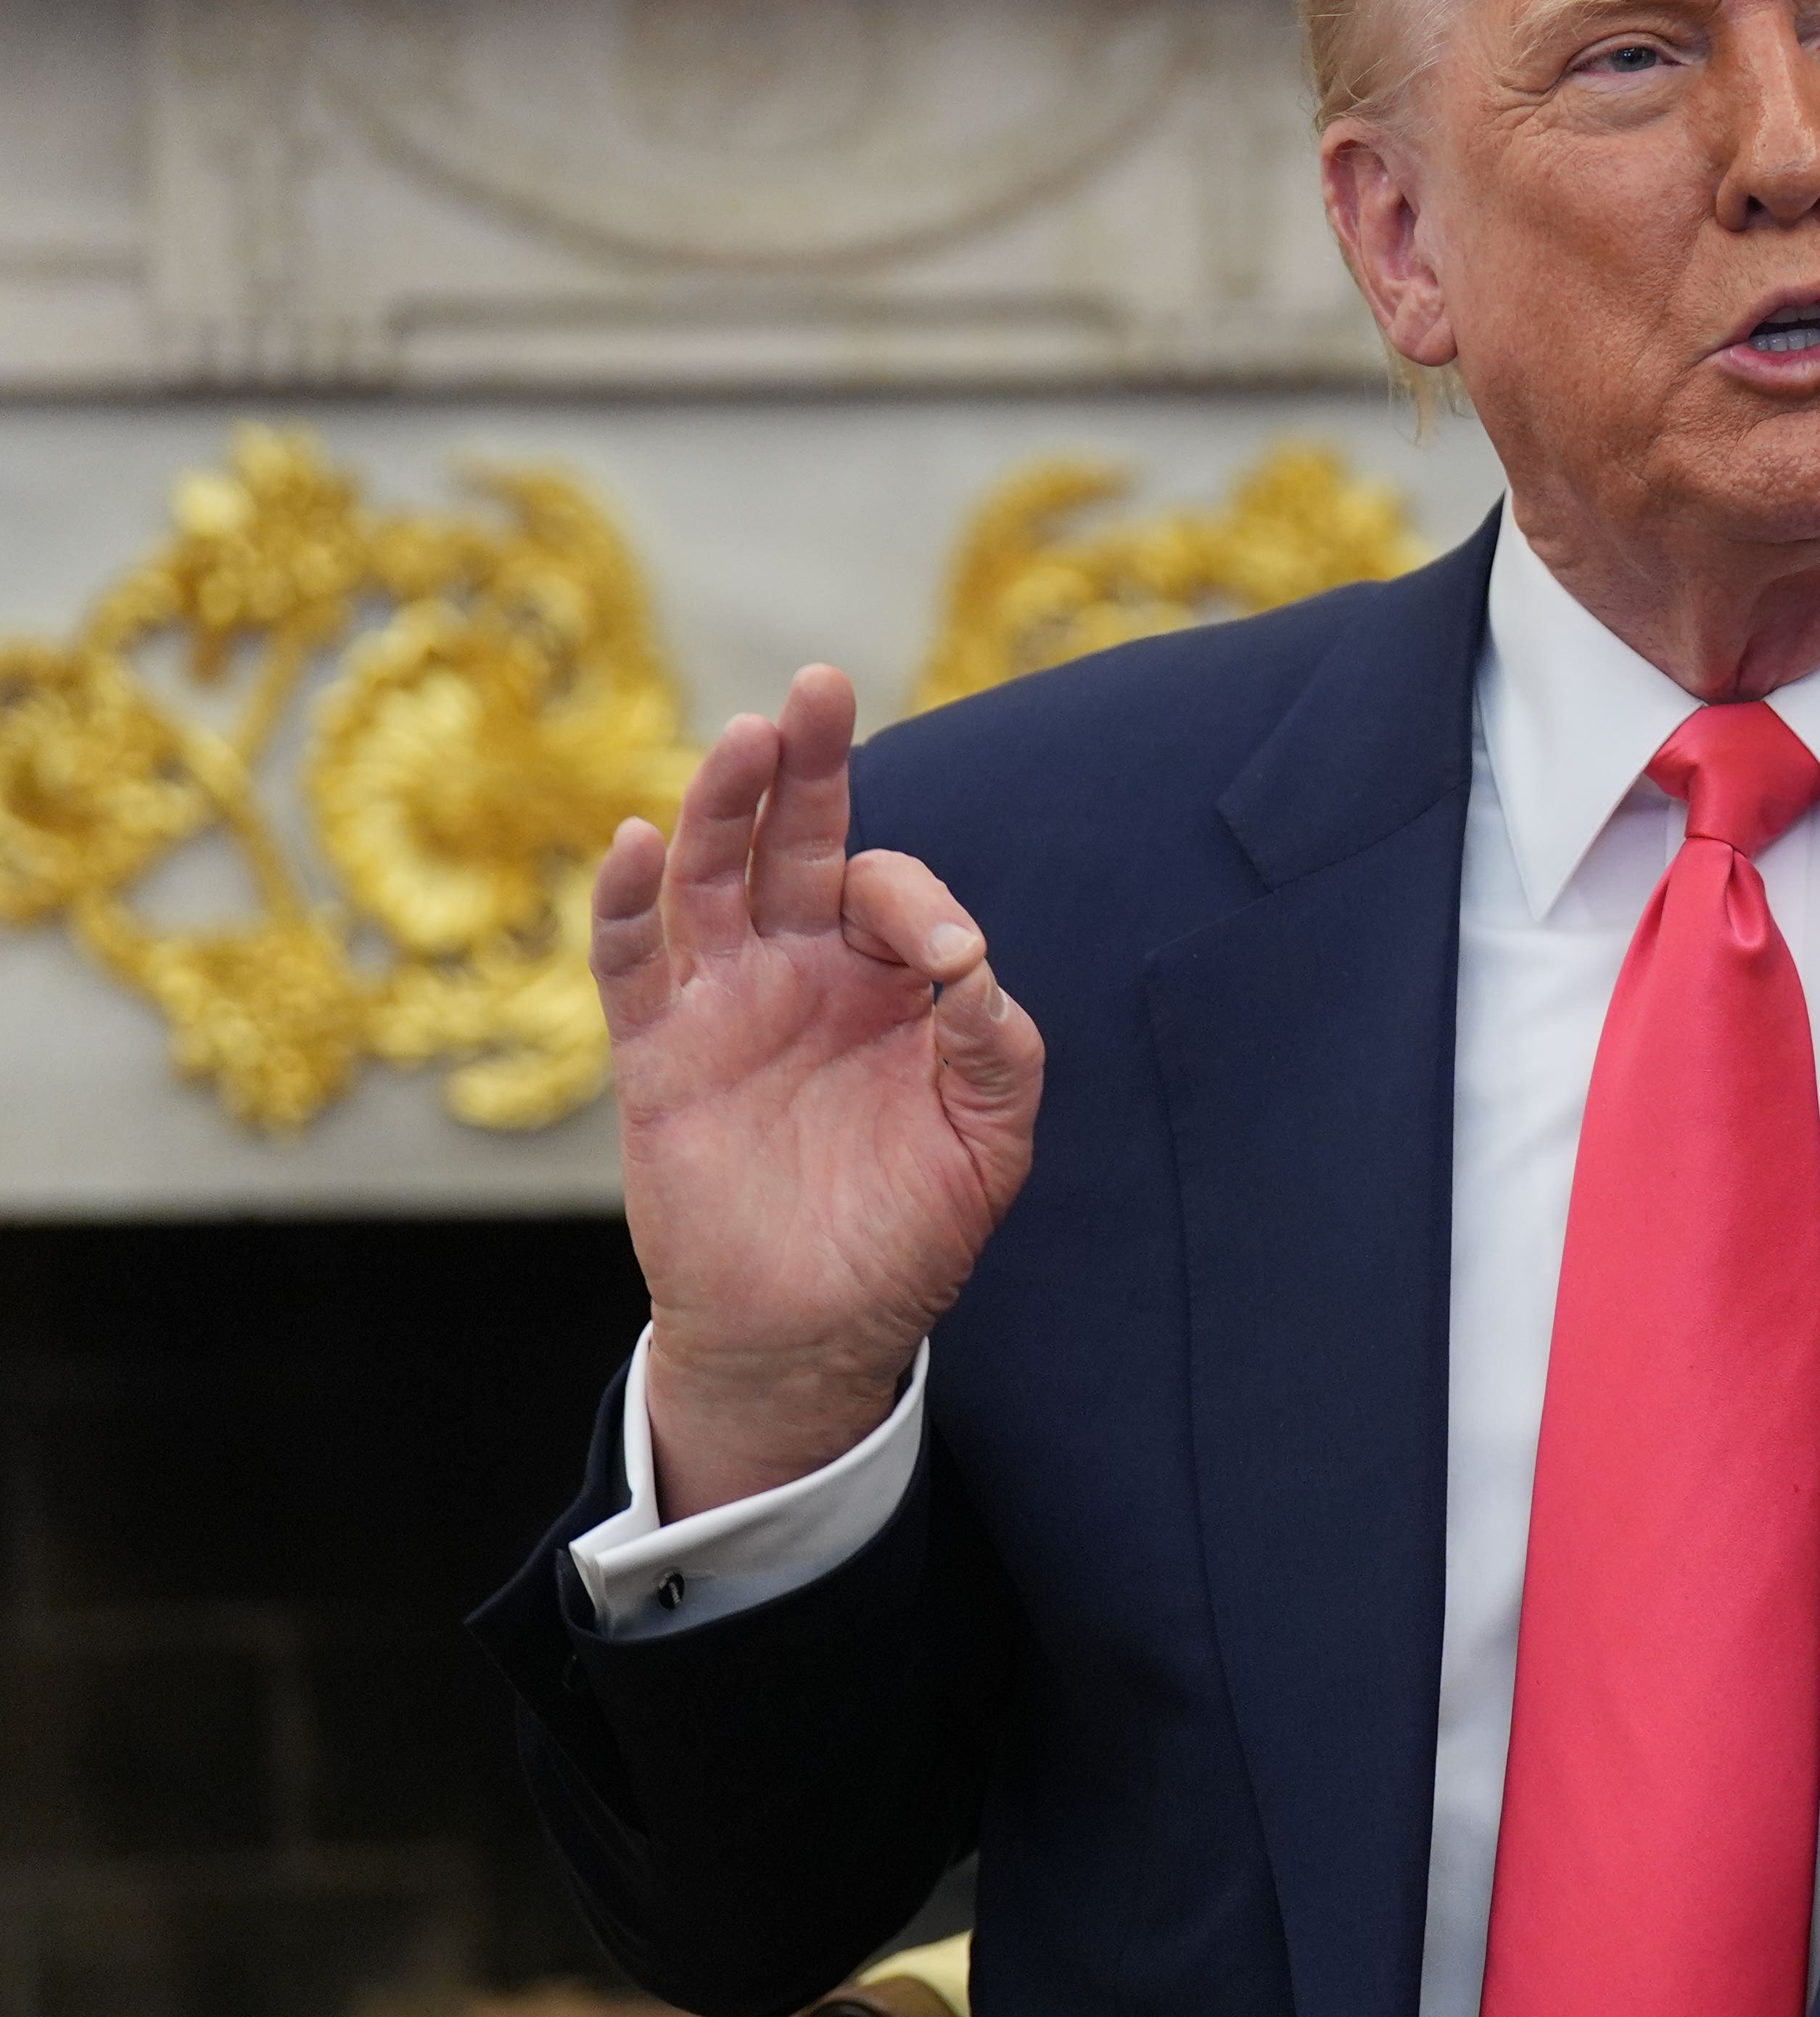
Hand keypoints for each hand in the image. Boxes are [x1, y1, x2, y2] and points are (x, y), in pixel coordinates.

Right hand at [592, 665, 1041, 1519]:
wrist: (817, 1332)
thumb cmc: (908, 1230)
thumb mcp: (989, 1138)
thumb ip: (996, 1047)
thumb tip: (971, 963)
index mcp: (886, 980)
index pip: (891, 889)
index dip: (921, 903)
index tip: (951, 960)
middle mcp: (803, 971)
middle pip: (795, 840)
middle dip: (809, 762)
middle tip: (819, 684)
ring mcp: (726, 1004)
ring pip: (713, 878)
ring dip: (724, 803)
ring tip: (747, 736)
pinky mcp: (660, 1055)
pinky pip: (632, 963)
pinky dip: (626, 902)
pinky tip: (638, 841)